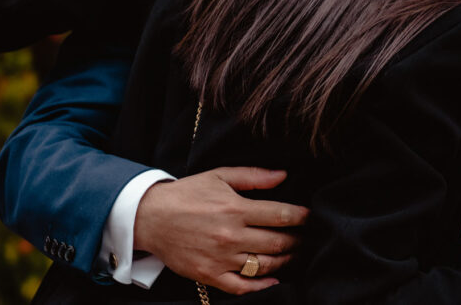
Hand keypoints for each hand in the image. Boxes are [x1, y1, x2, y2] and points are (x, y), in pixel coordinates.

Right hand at [133, 167, 308, 294]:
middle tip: (305, 237)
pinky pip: (241, 286)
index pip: (281, 215)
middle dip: (297, 240)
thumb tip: (283, 175)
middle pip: (278, 242)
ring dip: (285, 261)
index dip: (302, 217)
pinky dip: (261, 286)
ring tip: (292, 254)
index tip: (310, 216)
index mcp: (236, 209)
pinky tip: (273, 280)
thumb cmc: (187, 194)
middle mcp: (231, 235)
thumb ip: (253, 176)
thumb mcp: (220, 176)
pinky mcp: (208, 275)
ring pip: (264, 265)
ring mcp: (220, 258)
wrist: (150, 218)